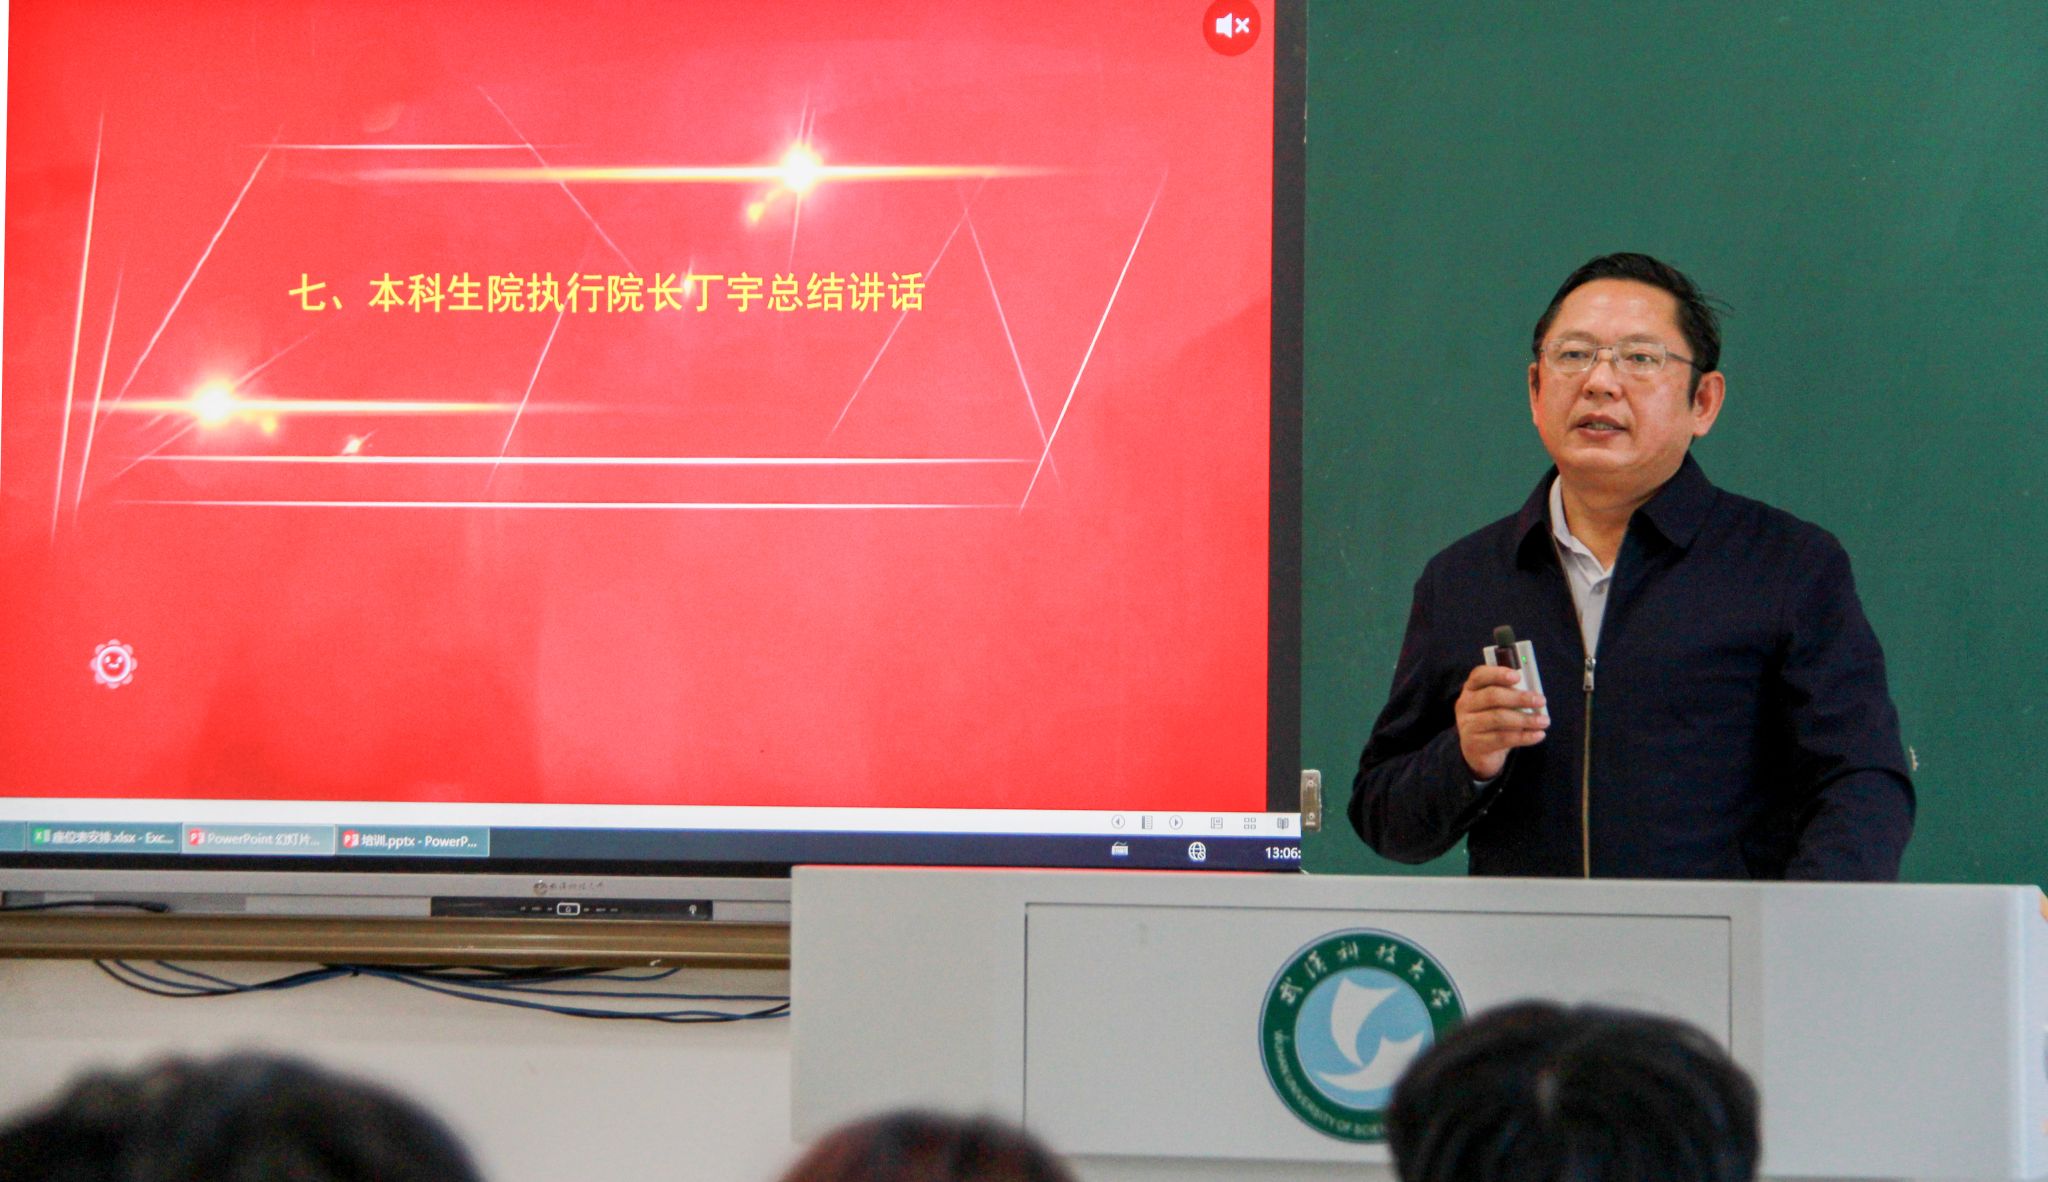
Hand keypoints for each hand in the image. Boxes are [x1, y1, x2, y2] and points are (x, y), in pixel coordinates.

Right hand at [1455, 664, 1547, 780]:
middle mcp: (1465, 705)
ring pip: (1498, 718)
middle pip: (1492, 696)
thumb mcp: (1499, 705)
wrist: (1479, 752)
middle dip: (1519, 697)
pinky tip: (1538, 735)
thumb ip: (1511, 695)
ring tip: (1544, 721)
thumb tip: (1534, 694)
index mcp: (1471, 689)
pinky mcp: (1474, 744)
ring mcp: (1467, 725)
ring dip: (1525, 719)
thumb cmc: (1494, 722)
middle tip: (1541, 700)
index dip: (1498, 673)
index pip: (1480, 675)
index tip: (1518, 676)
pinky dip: (1524, 737)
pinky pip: (1502, 738)